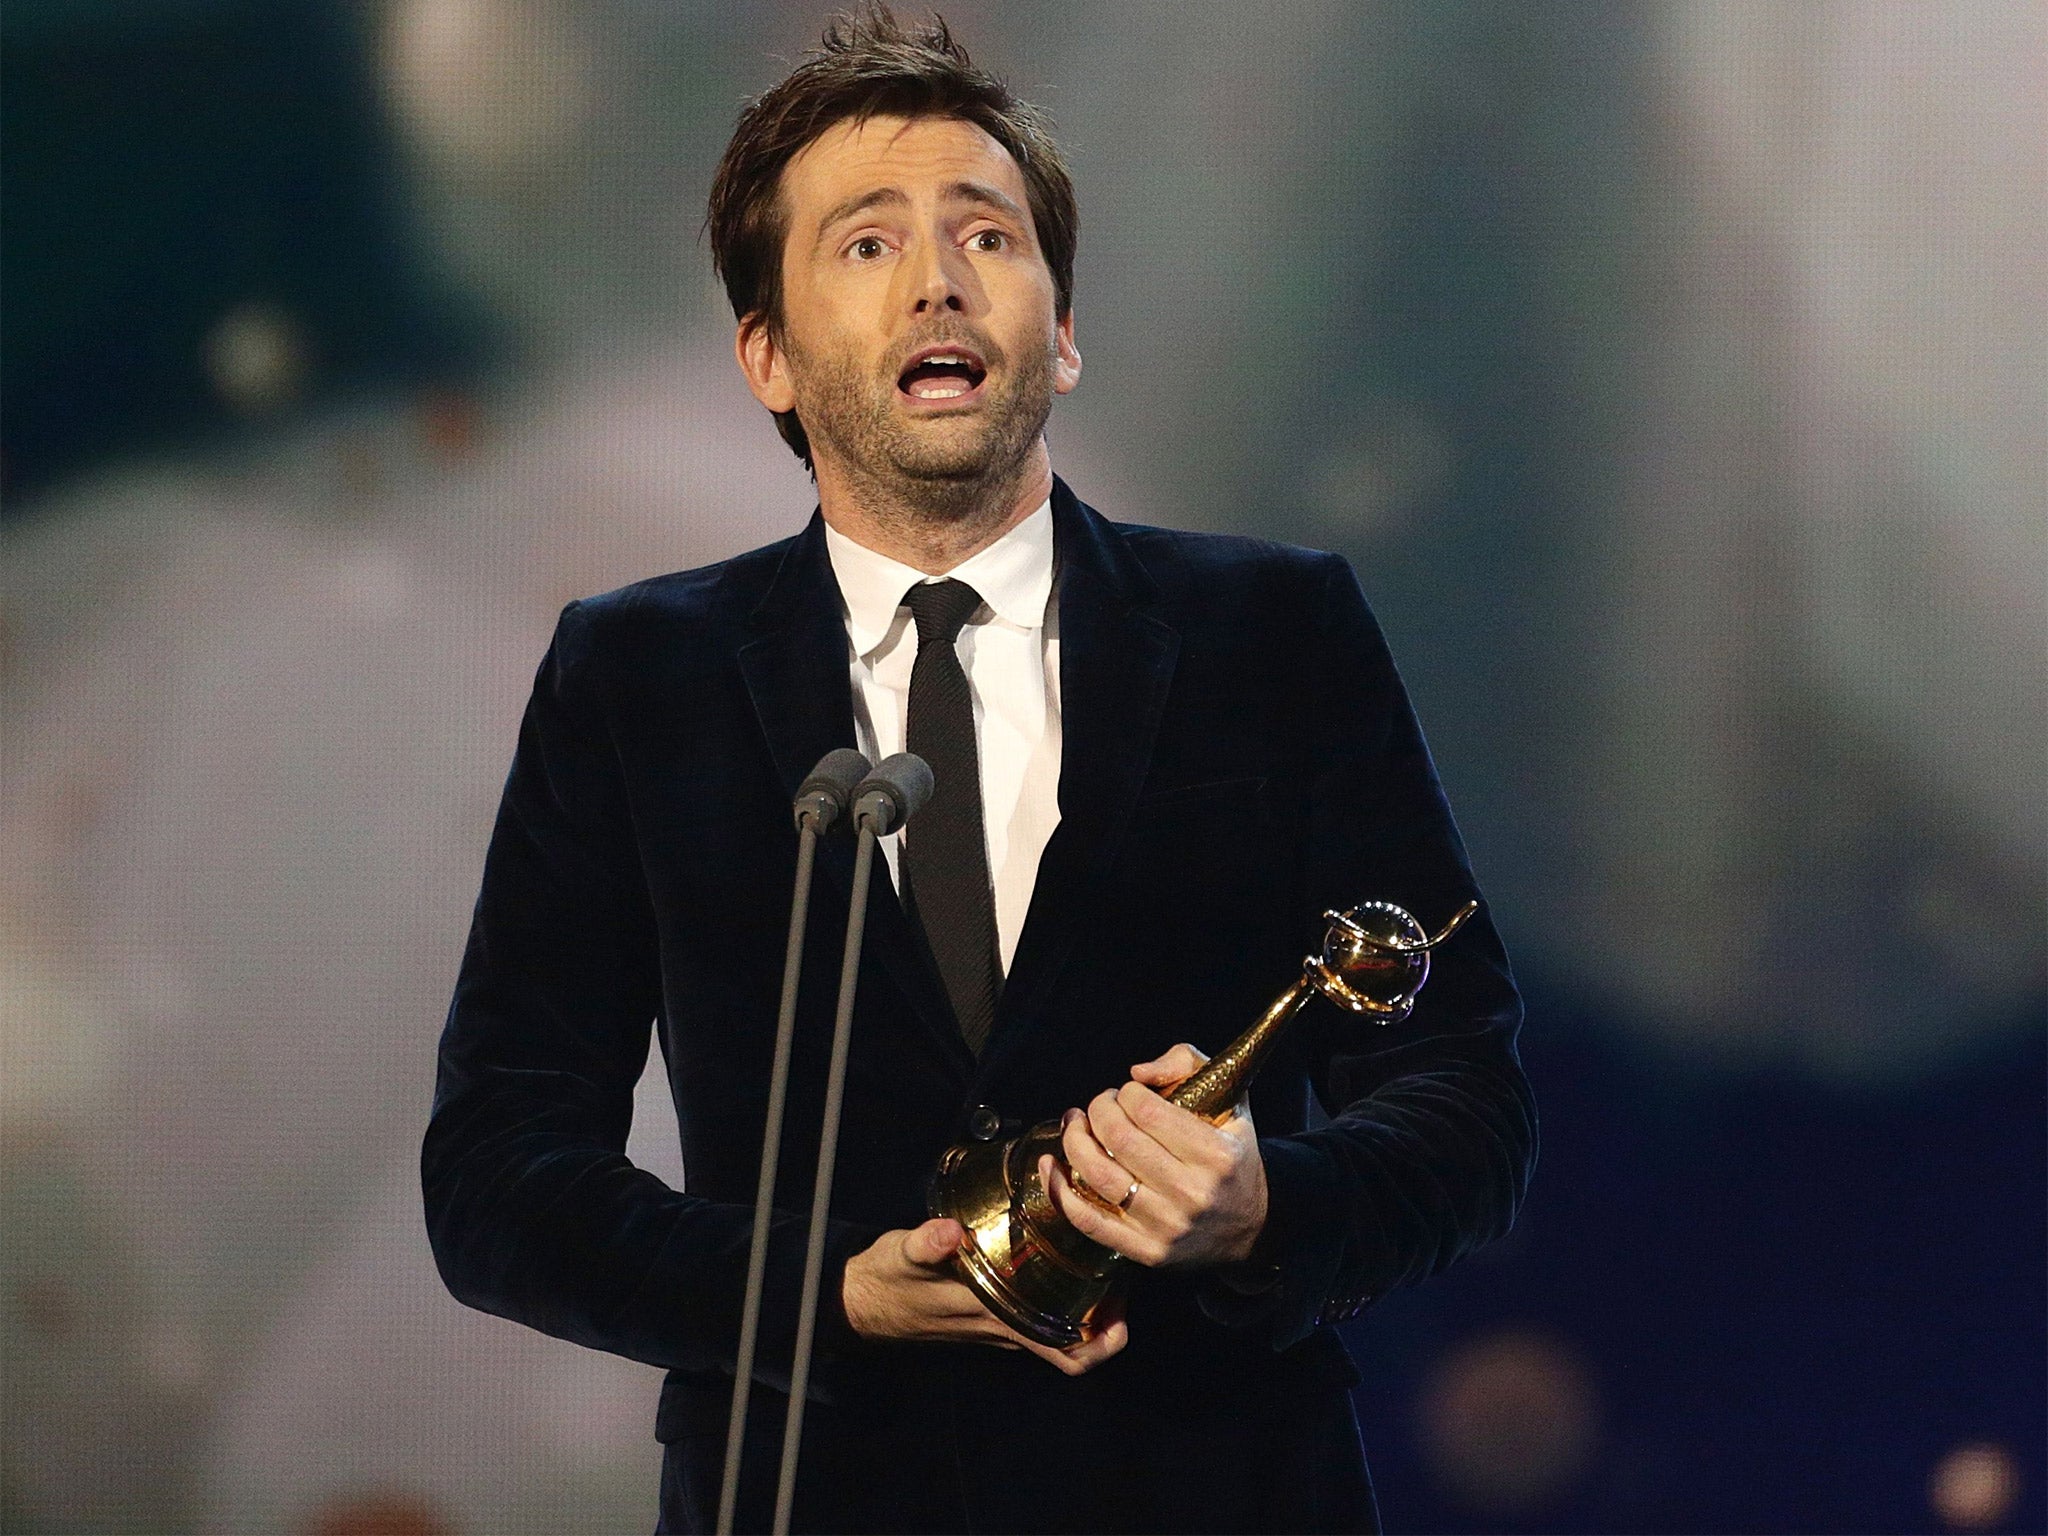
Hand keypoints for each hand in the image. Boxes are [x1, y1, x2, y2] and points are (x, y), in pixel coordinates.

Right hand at [839, 1217, 1127, 1375]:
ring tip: (1103, 1255)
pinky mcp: (994, 1308)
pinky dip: (1062, 1291)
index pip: (1067, 1354)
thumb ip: (926, 1244)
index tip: (1122, 1310)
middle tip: (1122, 1270)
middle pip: (1078, 1342)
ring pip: (1062, 1325)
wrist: (863, 1301)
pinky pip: (1041, 1311)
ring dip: (1090, 1302)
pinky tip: (1065, 1251)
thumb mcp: (903, 1256)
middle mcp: (1009, 1327)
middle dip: (1109, 1314)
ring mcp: (1004, 1321)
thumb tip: (947, 1231)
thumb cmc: (889, 1280)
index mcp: (999, 1319)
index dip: (1104, 1342)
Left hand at [1041, 1042, 1268, 1268]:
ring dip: (1074, 1142)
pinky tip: (1050, 1166)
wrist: (1252, 1227)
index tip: (1128, 1093)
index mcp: (1216, 1155)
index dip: (1127, 1094)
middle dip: (1097, 1111)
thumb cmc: (1232, 1155)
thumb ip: (1187, 1065)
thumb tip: (1137, 1074)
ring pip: (1099, 1177)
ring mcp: (1168, 1226)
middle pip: (1119, 1140)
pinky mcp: (1148, 1252)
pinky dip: (1060, 1192)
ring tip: (1073, 1125)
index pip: (1148, 1111)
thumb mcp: (1230, 1101)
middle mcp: (1193, 1193)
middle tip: (1098, 1105)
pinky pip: (1090, 1222)